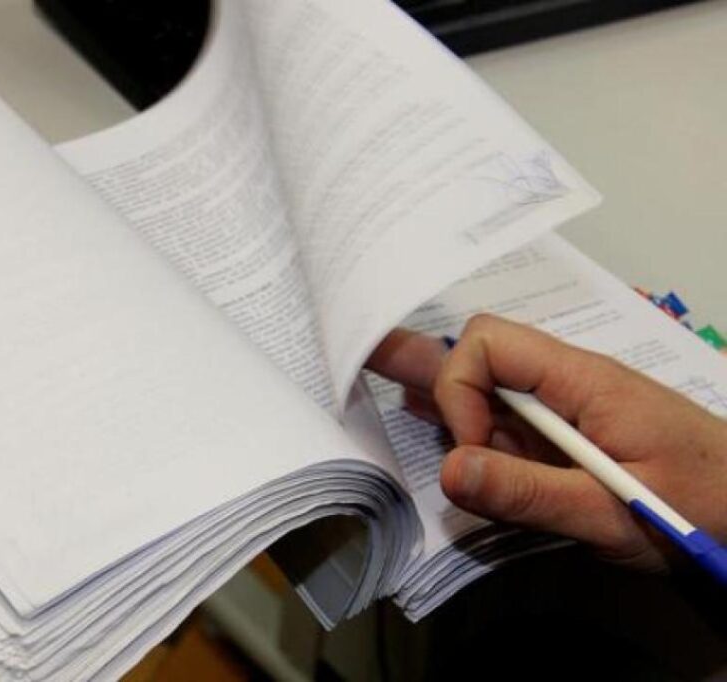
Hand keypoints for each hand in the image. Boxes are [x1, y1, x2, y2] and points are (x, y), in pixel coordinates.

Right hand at [368, 314, 726, 571]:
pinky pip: (507, 421)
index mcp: (583, 380)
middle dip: (424, 363)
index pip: (490, 344)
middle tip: (360, 348)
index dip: (460, 390)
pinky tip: (434, 424)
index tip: (469, 450)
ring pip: (488, 387)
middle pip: (481, 353)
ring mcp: (567, 411)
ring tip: (376, 375)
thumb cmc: (704, 509)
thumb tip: (448, 471)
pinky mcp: (570, 439)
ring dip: (443, 398)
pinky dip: (468, 427)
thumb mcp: (613, 513)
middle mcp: (567, 384)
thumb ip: (529, 492)